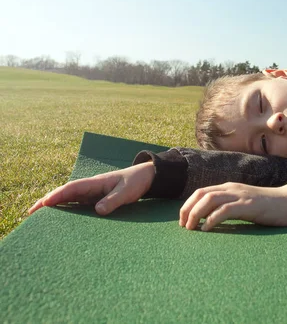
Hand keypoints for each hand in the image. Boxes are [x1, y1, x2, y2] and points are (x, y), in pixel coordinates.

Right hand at [28, 162, 154, 215]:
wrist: (146, 177)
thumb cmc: (136, 182)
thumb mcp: (127, 192)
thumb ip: (113, 201)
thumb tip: (97, 211)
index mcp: (96, 182)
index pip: (72, 188)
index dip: (58, 195)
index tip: (44, 203)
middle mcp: (90, 187)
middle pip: (65, 193)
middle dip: (48, 201)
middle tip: (31, 213)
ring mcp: (92, 193)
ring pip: (69, 198)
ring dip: (55, 206)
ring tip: (38, 217)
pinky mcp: (96, 199)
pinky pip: (78, 204)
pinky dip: (66, 209)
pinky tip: (59, 218)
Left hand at [179, 182, 286, 230]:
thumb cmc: (267, 207)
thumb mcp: (244, 203)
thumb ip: (229, 206)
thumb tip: (210, 219)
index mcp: (230, 187)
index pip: (201, 191)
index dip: (188, 205)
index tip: (182, 220)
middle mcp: (232, 188)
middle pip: (201, 194)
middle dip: (187, 209)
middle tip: (184, 226)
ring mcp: (240, 196)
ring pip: (209, 199)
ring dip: (196, 214)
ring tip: (192, 228)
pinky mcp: (248, 205)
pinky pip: (224, 210)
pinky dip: (212, 219)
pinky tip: (207, 229)